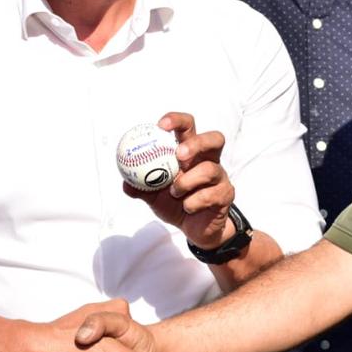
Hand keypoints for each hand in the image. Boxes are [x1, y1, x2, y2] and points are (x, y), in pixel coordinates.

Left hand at [125, 112, 235, 249]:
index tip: (160, 125)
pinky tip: (187, 207)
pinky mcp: (226, 195)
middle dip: (196, 143)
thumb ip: (141, 188)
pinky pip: (211, 194)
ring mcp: (220, 177)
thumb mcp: (155, 197)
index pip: (188, 128)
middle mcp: (209, 160)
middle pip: (214, 139)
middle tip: (179, 155)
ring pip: (210, 169)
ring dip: (188, 181)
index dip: (177, 121)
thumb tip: (125, 182)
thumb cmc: (177, 205)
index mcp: (192, 153)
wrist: (196, 230)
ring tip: (175, 192)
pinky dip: (194, 202)